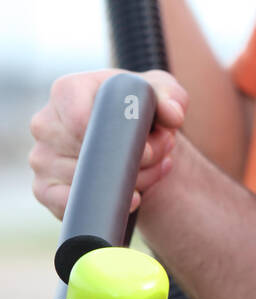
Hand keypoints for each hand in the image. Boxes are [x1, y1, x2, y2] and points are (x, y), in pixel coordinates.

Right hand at [29, 69, 187, 218]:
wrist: (128, 137)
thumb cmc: (140, 108)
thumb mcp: (162, 93)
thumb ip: (171, 97)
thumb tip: (172, 115)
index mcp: (67, 91)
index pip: (80, 119)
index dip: (116, 138)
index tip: (147, 146)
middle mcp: (45, 123)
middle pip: (89, 153)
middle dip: (135, 161)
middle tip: (161, 155)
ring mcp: (40, 158)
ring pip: (86, 182)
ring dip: (129, 182)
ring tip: (153, 168)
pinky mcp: (43, 189)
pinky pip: (68, 207)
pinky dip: (104, 205)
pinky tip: (133, 197)